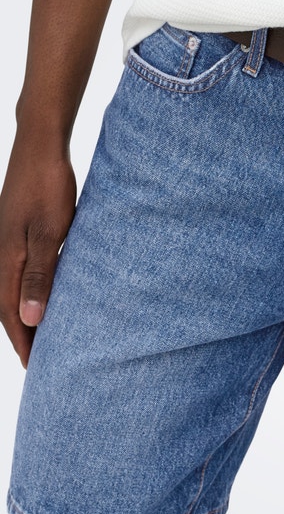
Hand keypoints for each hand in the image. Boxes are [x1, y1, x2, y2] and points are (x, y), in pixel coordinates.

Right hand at [0, 129, 75, 367]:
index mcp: (6, 260)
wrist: (40, 145)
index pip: (10, 314)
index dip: (24, 342)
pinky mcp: (18, 231)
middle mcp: (2, 254)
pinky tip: (46, 294)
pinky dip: (31, 291)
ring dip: (26, 314)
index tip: (37, 369)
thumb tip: (31, 319)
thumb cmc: (48, 185)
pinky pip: (21, 272)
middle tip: (41, 362)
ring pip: (13, 289)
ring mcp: (8, 242)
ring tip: (44, 335)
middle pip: (8, 306)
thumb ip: (41, 275)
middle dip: (23, 335)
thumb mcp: (49, 232)